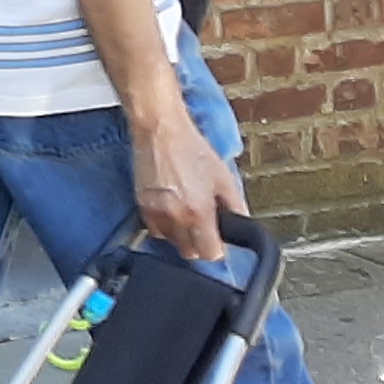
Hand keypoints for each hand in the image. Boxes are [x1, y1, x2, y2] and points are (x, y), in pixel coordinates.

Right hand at [131, 102, 242, 263]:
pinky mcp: (141, 204)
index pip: (210, 253)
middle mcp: (175, 216)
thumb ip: (236, 206)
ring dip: (181, 236)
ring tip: (187, 218)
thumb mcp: (224, 177)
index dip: (217, 249)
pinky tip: (172, 211)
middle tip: (205, 229)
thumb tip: (242, 225)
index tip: (219, 241)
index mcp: (199, 211)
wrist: (160, 130)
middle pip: (189, 252)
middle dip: (199, 244)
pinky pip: (154, 229)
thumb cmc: (191, 148)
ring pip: (171, 242)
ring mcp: (155, 211)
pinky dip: (164, 226)